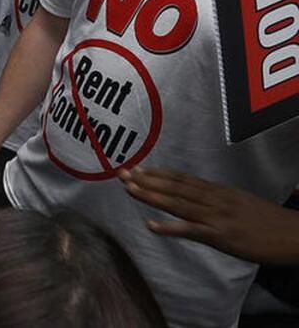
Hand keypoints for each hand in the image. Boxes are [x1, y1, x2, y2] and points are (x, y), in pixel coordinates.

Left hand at [121, 166, 298, 264]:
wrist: (294, 234)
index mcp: (218, 191)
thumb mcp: (240, 202)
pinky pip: (192, 231)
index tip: (137, 168)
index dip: (158, 173)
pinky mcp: (222, 236)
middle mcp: (215, 199)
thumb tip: (197, 195)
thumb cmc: (268, 221)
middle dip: (147, 180)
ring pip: (178, 204)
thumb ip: (217, 199)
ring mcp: (217, 217)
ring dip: (152, 197)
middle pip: (175, 187)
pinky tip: (151, 226)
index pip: (182, 179)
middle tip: (122, 173)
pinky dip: (170, 228)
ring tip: (129, 190)